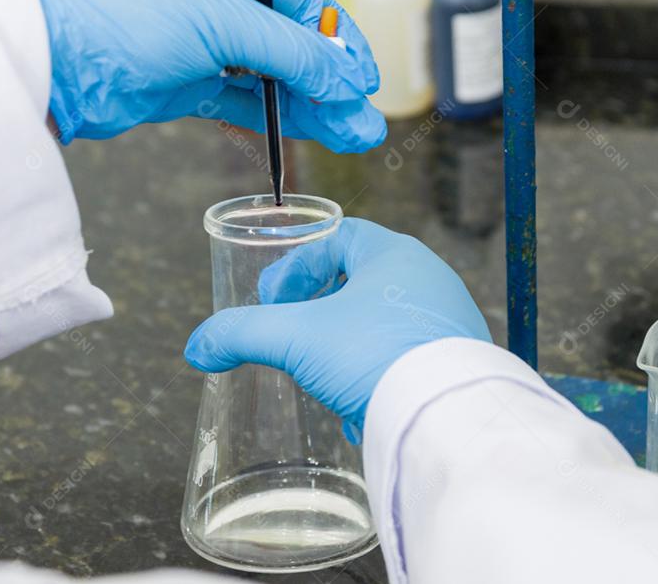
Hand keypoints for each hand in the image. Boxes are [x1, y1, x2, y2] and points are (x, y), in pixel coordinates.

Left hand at [30, 0, 383, 152]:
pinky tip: (308, 132)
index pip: (304, 1)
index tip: (365, 80)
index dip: (339, 42)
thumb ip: (293, 53)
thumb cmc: (122, 14)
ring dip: (311, 107)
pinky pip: (245, 100)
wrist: (53, 62)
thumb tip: (345, 77)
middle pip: (293, 45)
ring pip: (272, 78)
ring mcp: (203, 44)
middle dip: (332, 85)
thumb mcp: (223, 24)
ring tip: (351, 135)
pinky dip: (276, 117)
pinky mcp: (186, 83)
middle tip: (364, 120)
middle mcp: (218, 0)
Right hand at [184, 219, 491, 432]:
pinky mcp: (458, 363)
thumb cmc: (375, 356)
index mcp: (395, 255)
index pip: (337, 237)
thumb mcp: (296, 338)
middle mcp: (429, 280)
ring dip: (346, 349)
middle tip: (295, 337)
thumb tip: (199, 346)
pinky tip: (361, 405)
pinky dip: (377, 377)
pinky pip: (407, 359)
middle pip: (359, 281)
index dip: (296, 264)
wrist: (443, 418)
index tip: (274, 301)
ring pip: (382, 324)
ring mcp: (449, 322)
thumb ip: (242, 334)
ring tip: (325, 377)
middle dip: (319, 312)